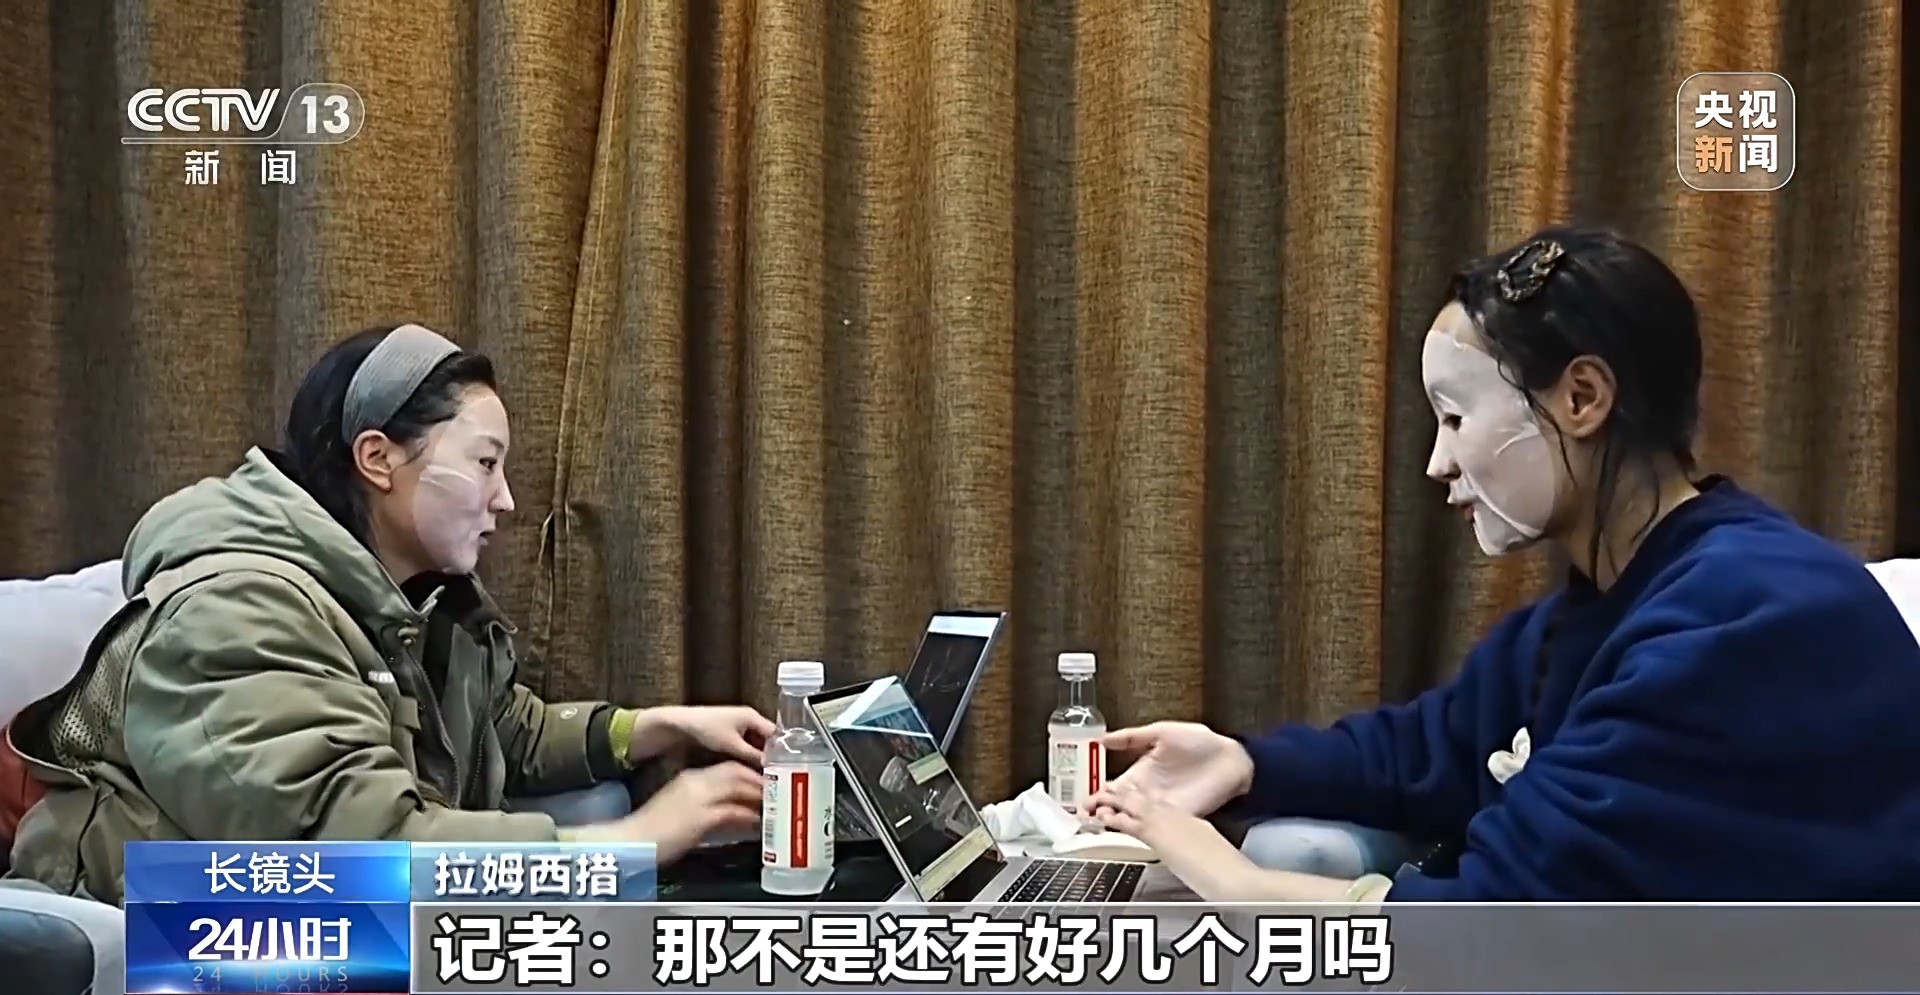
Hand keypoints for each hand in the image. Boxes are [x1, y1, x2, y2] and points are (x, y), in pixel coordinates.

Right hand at [575, 761, 762, 863]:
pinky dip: (749, 817)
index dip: (749, 773)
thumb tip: (732, 814)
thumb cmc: (652, 833)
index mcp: (690, 779)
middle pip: (737, 772)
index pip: (727, 767)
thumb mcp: (680, 812)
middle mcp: (696, 783)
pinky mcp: (701, 816)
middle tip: (776, 793)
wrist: (630, 843)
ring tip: (773, 807)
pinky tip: (758, 824)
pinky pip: (734, 811)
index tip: (764, 782)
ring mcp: (699, 798)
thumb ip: (706, 809)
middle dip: (759, 781)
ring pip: (738, 787)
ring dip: (758, 796)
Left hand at [628, 706, 775, 765]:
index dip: (783, 751)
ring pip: (758, 744)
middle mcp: (749, 719)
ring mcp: (739, 725)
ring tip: (766, 775)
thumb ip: (753, 755)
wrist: (680, 724)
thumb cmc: (706, 728)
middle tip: (778, 775)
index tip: (787, 768)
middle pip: (768, 740)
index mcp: (753, 716)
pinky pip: (747, 745)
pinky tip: (750, 769)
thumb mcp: (732, 745)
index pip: (776, 734)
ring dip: (760, 757)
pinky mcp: (730, 733)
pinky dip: (750, 756)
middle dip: (772, 756)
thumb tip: (770, 768)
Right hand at [1080, 721, 1252, 819]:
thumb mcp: (1162, 732)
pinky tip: (1126, 826)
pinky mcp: (1178, 816)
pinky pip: (1155, 826)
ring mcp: (1162, 807)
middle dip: (1101, 812)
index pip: (1114, 788)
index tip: (1085, 800)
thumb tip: (1103, 739)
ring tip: (1101, 819)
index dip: (1098, 795)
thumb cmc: (1200, 742)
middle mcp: (1148, 793)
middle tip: (1087, 814)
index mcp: (1141, 773)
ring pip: (1133, 819)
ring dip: (1116, 820)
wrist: (1231, 759)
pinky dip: (1139, 828)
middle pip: (1118, 808)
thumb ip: (1132, 737)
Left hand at [1093, 780, 1255, 902]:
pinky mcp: (1157, 836)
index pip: (1158, 804)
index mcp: (1188, 817)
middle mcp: (1175, 815)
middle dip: (1123, 795)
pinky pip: (1129, 823)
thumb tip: (1183, 848)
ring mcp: (1165, 823)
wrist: (1230, 874)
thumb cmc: (1224, 867)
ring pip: (1133, 805)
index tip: (1128, 797)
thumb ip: (1192, 841)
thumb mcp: (1207, 846)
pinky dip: (1115, 819)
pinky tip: (1102, 817)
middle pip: (1143, 799)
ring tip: (1096, 799)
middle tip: (1106, 791)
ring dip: (1113, 801)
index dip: (1140, 800)